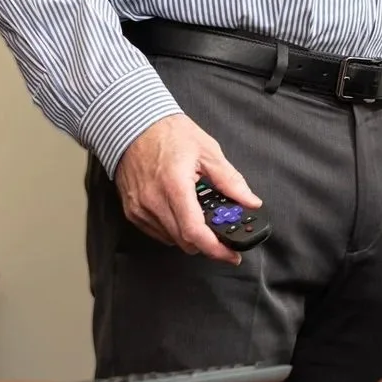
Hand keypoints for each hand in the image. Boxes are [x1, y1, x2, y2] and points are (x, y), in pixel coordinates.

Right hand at [113, 115, 259, 265]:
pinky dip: (173, 230)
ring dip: (190, 236)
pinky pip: (156, 232)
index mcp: (175, 185)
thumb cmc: (170, 134)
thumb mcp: (208, 151)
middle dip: (208, 243)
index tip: (232, 254)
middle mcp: (153, 201)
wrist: (133, 126)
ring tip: (202, 217)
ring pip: (171, 239)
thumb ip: (230, 180)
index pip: (195, 231)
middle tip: (224, 235)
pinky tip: (182, 213)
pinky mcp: (132, 211)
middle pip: (184, 240)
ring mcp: (140, 208)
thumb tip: (250, 201)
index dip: (216, 248)